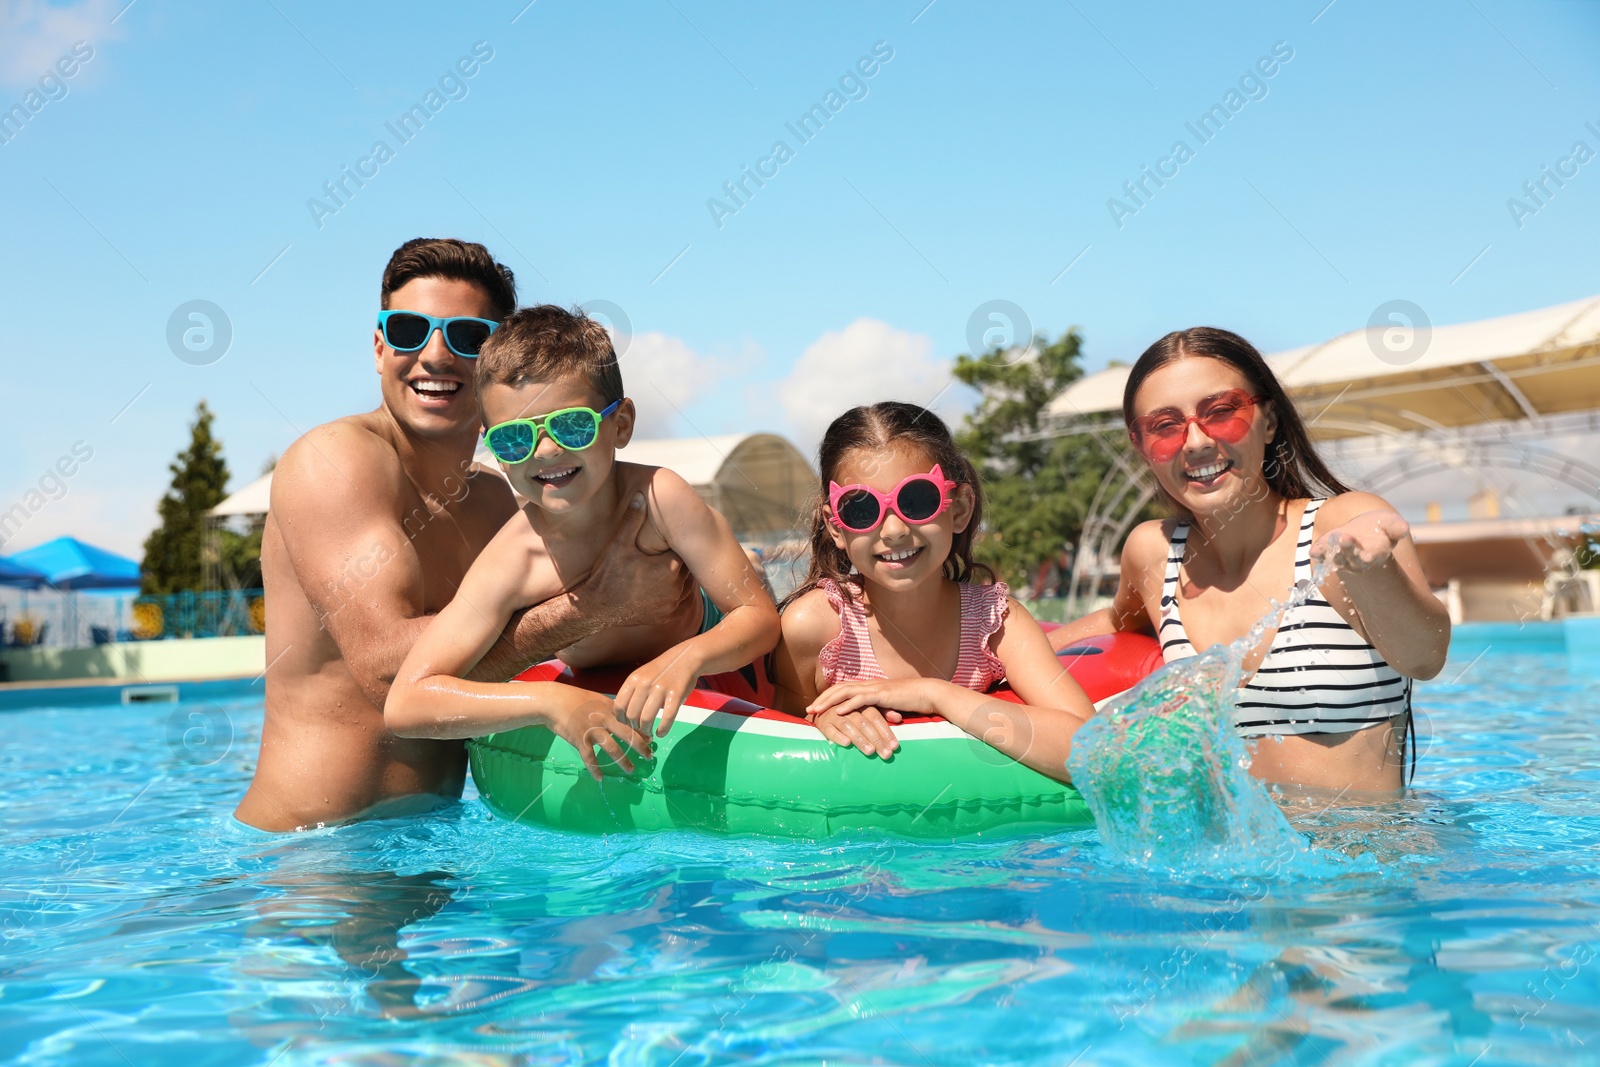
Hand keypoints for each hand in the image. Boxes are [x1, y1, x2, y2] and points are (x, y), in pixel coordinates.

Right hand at [548, 689, 652, 780]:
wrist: (555, 701)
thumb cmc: (576, 700)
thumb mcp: (598, 700)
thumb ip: (612, 709)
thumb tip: (626, 719)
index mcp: (611, 709)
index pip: (632, 721)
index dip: (643, 731)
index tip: (651, 740)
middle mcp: (605, 720)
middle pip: (628, 735)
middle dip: (641, 747)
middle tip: (650, 756)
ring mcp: (593, 731)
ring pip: (613, 749)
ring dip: (624, 761)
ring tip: (631, 770)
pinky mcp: (580, 740)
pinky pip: (590, 758)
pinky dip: (595, 769)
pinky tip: (600, 778)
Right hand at [576, 492, 698, 629]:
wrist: (596, 609)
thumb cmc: (607, 575)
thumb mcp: (618, 544)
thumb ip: (633, 520)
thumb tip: (641, 495)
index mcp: (669, 567)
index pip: (685, 550)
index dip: (678, 544)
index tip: (670, 540)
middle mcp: (676, 587)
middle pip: (687, 568)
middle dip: (678, 560)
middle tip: (667, 553)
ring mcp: (672, 603)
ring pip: (686, 585)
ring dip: (678, 577)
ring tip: (664, 568)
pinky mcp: (667, 615)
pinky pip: (678, 601)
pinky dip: (673, 593)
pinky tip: (660, 586)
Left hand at [615, 644, 703, 737]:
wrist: (685, 658)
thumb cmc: (661, 671)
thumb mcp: (642, 676)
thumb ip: (632, 692)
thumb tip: (624, 715)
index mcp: (633, 679)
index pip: (619, 706)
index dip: (621, 719)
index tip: (628, 724)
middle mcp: (644, 684)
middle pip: (631, 715)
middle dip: (635, 728)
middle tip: (640, 731)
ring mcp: (660, 689)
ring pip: (646, 719)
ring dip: (647, 731)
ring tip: (650, 733)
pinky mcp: (676, 695)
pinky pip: (667, 718)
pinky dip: (663, 730)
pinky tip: (661, 733)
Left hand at [807, 677, 939, 718]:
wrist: (928, 693)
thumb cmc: (911, 701)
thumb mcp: (890, 705)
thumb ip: (878, 709)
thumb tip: (869, 719)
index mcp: (870, 686)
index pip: (844, 688)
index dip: (829, 696)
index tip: (817, 705)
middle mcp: (869, 684)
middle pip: (840, 688)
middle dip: (823, 698)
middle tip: (809, 709)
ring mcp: (875, 688)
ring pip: (846, 692)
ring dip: (829, 701)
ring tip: (817, 710)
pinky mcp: (883, 695)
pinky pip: (861, 699)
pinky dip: (848, 704)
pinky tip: (838, 711)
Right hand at [811, 705, 900, 756]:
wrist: (820, 711)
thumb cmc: (848, 713)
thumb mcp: (865, 710)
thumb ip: (882, 713)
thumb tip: (899, 718)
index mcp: (859, 703)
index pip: (875, 716)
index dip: (885, 731)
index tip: (895, 746)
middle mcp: (847, 708)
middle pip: (864, 722)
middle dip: (877, 739)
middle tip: (886, 754)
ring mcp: (833, 714)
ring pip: (849, 726)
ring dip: (860, 739)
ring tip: (870, 752)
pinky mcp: (822, 723)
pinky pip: (830, 730)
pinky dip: (838, 736)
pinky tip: (846, 744)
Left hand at [1310, 509, 1409, 574]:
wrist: (1363, 532)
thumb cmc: (1381, 528)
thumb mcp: (1391, 524)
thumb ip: (1396, 528)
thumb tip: (1405, 528)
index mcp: (1375, 554)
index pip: (1371, 557)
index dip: (1369, 555)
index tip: (1368, 554)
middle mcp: (1357, 560)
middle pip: (1351, 559)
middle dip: (1347, 549)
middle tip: (1344, 537)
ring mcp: (1341, 558)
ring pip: (1336, 558)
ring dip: (1332, 551)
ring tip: (1331, 539)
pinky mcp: (1327, 553)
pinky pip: (1321, 555)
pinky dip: (1317, 554)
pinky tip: (1314, 551)